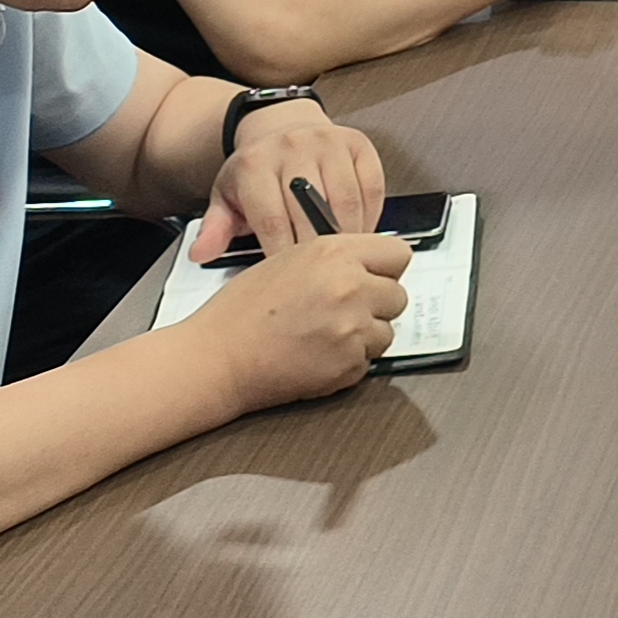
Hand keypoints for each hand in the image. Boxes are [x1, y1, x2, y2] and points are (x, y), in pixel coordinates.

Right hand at [187, 230, 413, 408]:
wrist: (218, 358)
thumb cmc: (242, 312)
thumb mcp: (288, 259)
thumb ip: (336, 258)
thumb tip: (370, 264)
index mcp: (334, 253)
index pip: (399, 253)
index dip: (385, 267)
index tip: (375, 276)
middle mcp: (349, 287)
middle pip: (398, 295)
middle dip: (376, 304)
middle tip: (344, 310)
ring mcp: (352, 328)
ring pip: (387, 331)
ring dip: (365, 334)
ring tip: (325, 334)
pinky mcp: (349, 364)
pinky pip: (368, 360)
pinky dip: (349, 360)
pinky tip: (318, 354)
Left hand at [195, 102, 388, 263]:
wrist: (280, 126)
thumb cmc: (256, 169)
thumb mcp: (227, 196)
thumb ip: (215, 227)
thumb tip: (202, 253)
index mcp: (255, 164)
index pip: (273, 220)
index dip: (283, 255)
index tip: (290, 280)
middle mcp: (292, 147)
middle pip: (312, 213)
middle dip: (317, 251)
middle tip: (320, 276)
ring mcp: (328, 142)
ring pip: (346, 202)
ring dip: (348, 236)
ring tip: (344, 260)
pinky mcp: (357, 143)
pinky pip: (371, 187)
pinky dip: (370, 215)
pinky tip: (359, 232)